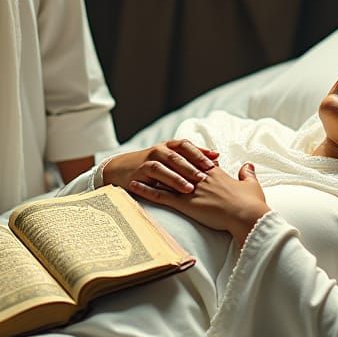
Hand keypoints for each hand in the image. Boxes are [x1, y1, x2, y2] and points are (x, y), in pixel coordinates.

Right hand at [101, 139, 220, 194]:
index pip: (187, 145)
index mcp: (169, 146)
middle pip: (178, 155)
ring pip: (166, 165)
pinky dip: (164, 182)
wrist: (120, 169)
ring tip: (191, 187)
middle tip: (207, 174)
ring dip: (179, 176)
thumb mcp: (170, 160)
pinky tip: (173, 191)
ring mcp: (148, 160)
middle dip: (193, 164)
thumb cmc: (152, 166)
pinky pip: (153, 176)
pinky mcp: (139, 172)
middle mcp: (159, 150)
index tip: (216, 160)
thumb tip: (217, 159)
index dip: (201, 151)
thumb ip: (191, 159)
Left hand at [128, 162, 269, 245]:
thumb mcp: (251, 185)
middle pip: (176, 167)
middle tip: (149, 161)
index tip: (175, 155)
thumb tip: (248, 165)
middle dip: (163, 164)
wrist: (247, 215)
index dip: (184, 158)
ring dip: (149, 176)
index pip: (195, 161)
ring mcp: (190, 190)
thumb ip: (247, 174)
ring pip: (165, 179)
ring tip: (135, 172)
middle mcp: (199, 178)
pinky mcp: (185, 203)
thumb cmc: (251, 204)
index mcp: (214, 173)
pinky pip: (161, 196)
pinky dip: (147, 191)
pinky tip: (135, 187)